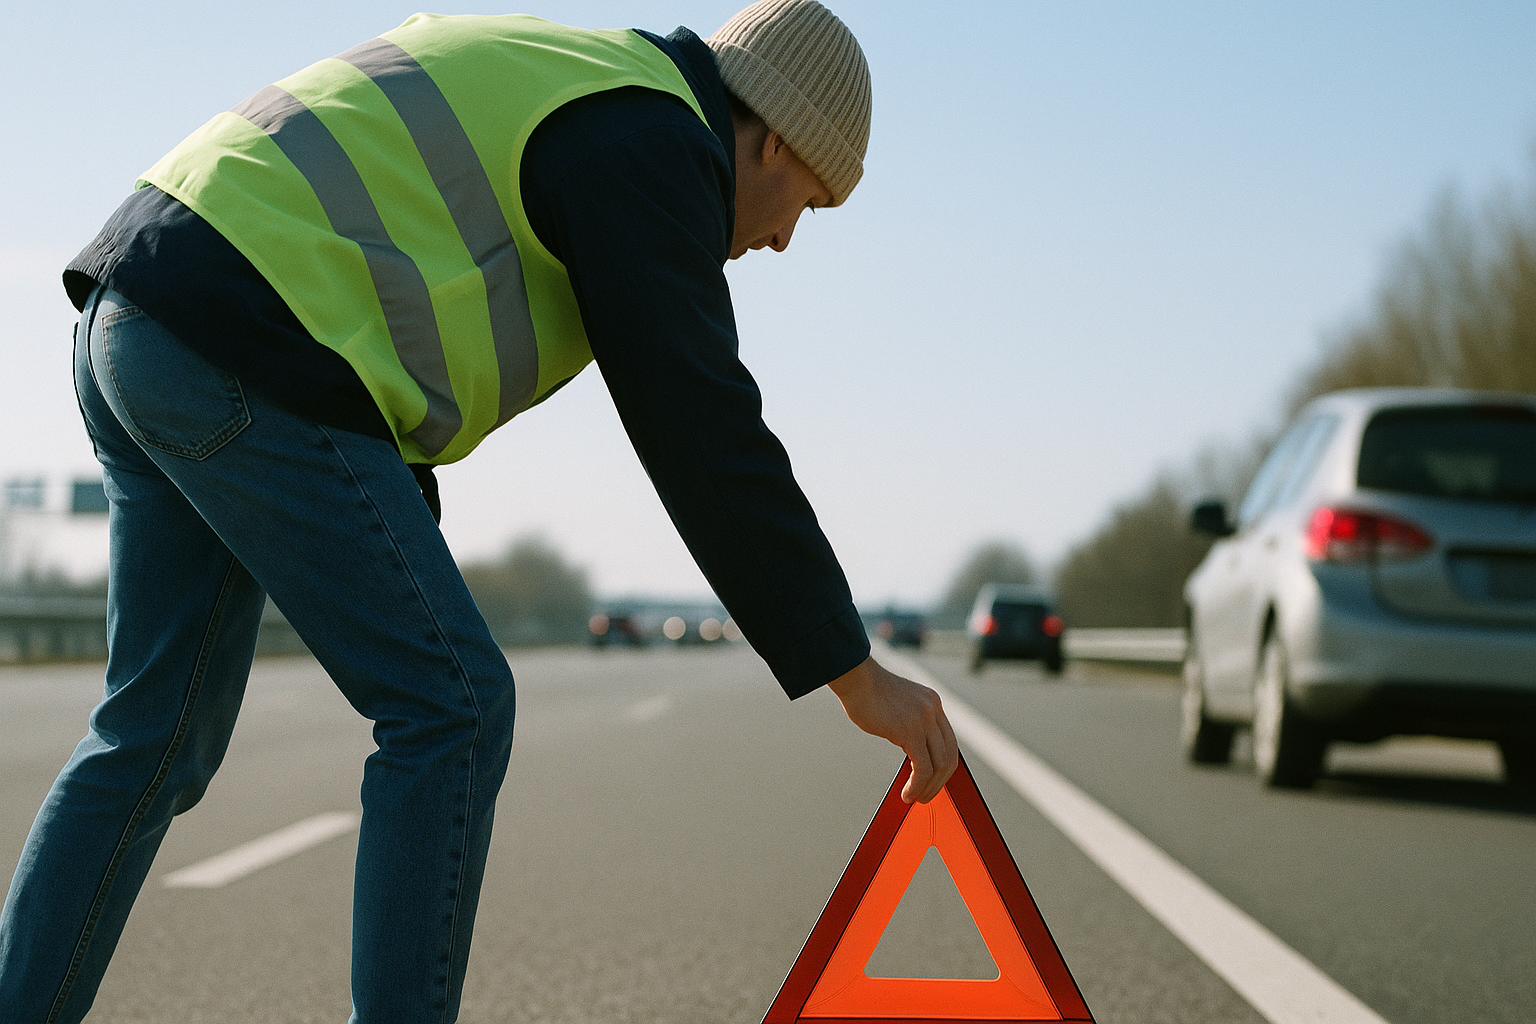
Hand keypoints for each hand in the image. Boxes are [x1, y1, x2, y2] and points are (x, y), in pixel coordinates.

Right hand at [827, 656, 959, 802]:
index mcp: (933, 703)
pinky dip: (917, 785)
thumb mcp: (899, 706)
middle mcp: (934, 710)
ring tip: (914, 797)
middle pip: (949, 755)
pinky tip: (906, 792)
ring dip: (928, 787)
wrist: (856, 679)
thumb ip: (910, 723)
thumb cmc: (867, 694)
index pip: (949, 742)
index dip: (942, 766)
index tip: (932, 781)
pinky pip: (923, 768)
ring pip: (939, 765)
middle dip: (939, 782)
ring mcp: (925, 720)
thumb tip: (913, 752)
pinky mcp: (911, 731)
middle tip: (925, 795)